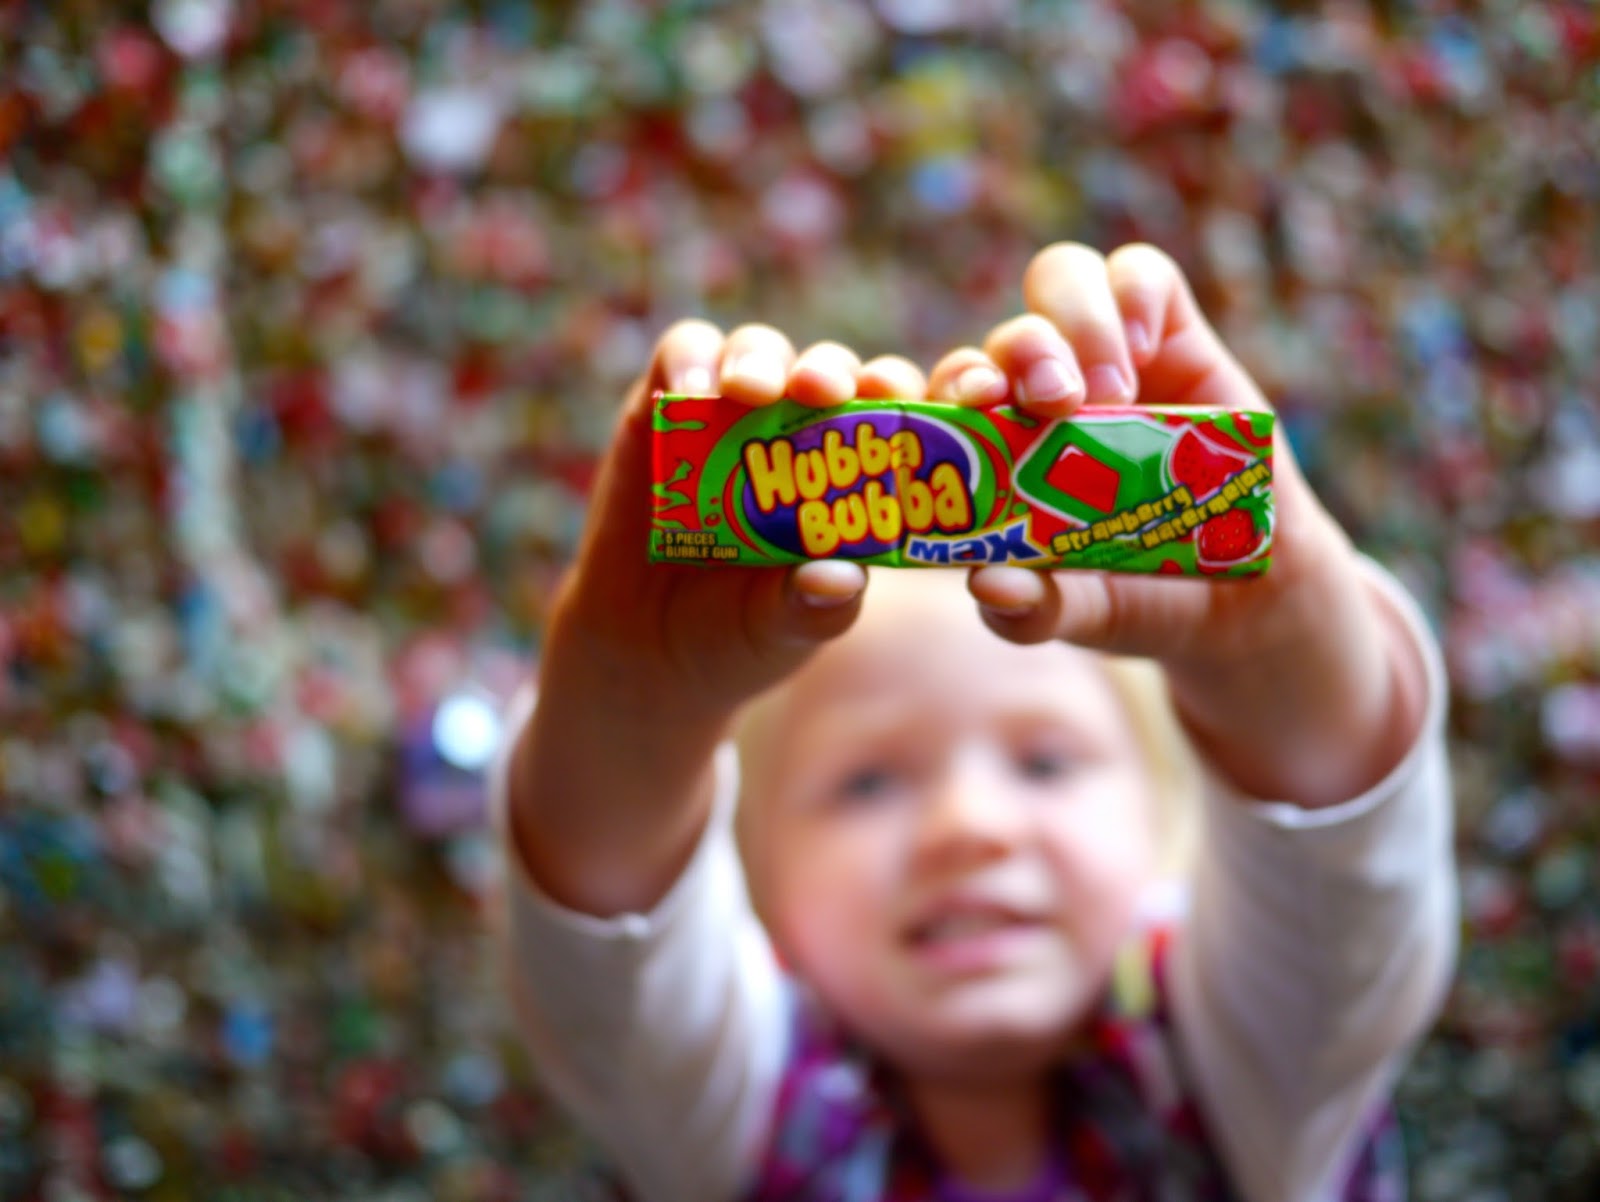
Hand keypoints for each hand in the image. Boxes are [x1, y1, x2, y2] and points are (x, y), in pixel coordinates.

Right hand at [551, 319, 927, 724]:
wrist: (651, 652)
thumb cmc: (743, 631)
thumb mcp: (786, 629)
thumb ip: (814, 606)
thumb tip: (840, 577)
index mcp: (861, 474)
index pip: (914, 413)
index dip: (947, 389)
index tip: (971, 395)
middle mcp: (804, 429)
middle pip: (839, 372)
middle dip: (843, 373)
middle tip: (833, 392)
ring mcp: (737, 412)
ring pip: (765, 352)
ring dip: (766, 362)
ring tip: (754, 392)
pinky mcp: (670, 403)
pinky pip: (685, 354)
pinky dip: (692, 362)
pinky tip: (694, 392)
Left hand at [933, 243, 1424, 804]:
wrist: (1234, 594)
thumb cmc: (1130, 592)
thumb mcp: (1082, 613)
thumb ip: (1032, 610)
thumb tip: (989, 586)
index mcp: (986, 448)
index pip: (929, 395)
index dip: (907, 385)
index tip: (931, 410)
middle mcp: (1032, 393)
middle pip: (997, 340)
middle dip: (1009, 358)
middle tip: (1044, 402)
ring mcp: (1097, 355)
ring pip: (1058, 283)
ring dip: (1071, 325)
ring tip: (1108, 393)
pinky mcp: (1167, 331)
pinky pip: (1138, 274)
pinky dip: (1133, 297)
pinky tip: (1145, 348)